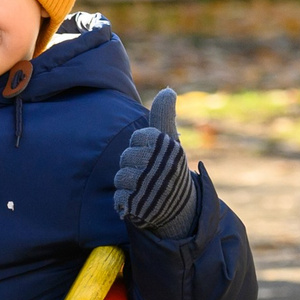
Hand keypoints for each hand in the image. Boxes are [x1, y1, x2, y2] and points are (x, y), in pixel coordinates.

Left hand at [113, 89, 196, 236]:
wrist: (181, 209)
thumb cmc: (169, 169)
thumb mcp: (170, 141)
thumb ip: (164, 115)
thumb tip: (168, 90)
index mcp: (169, 148)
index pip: (138, 137)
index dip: (141, 146)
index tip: (154, 154)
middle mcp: (160, 166)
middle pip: (125, 157)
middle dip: (133, 166)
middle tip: (150, 174)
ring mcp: (149, 187)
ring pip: (120, 177)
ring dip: (128, 184)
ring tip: (146, 188)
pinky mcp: (138, 205)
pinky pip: (118, 198)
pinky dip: (124, 201)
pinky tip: (139, 202)